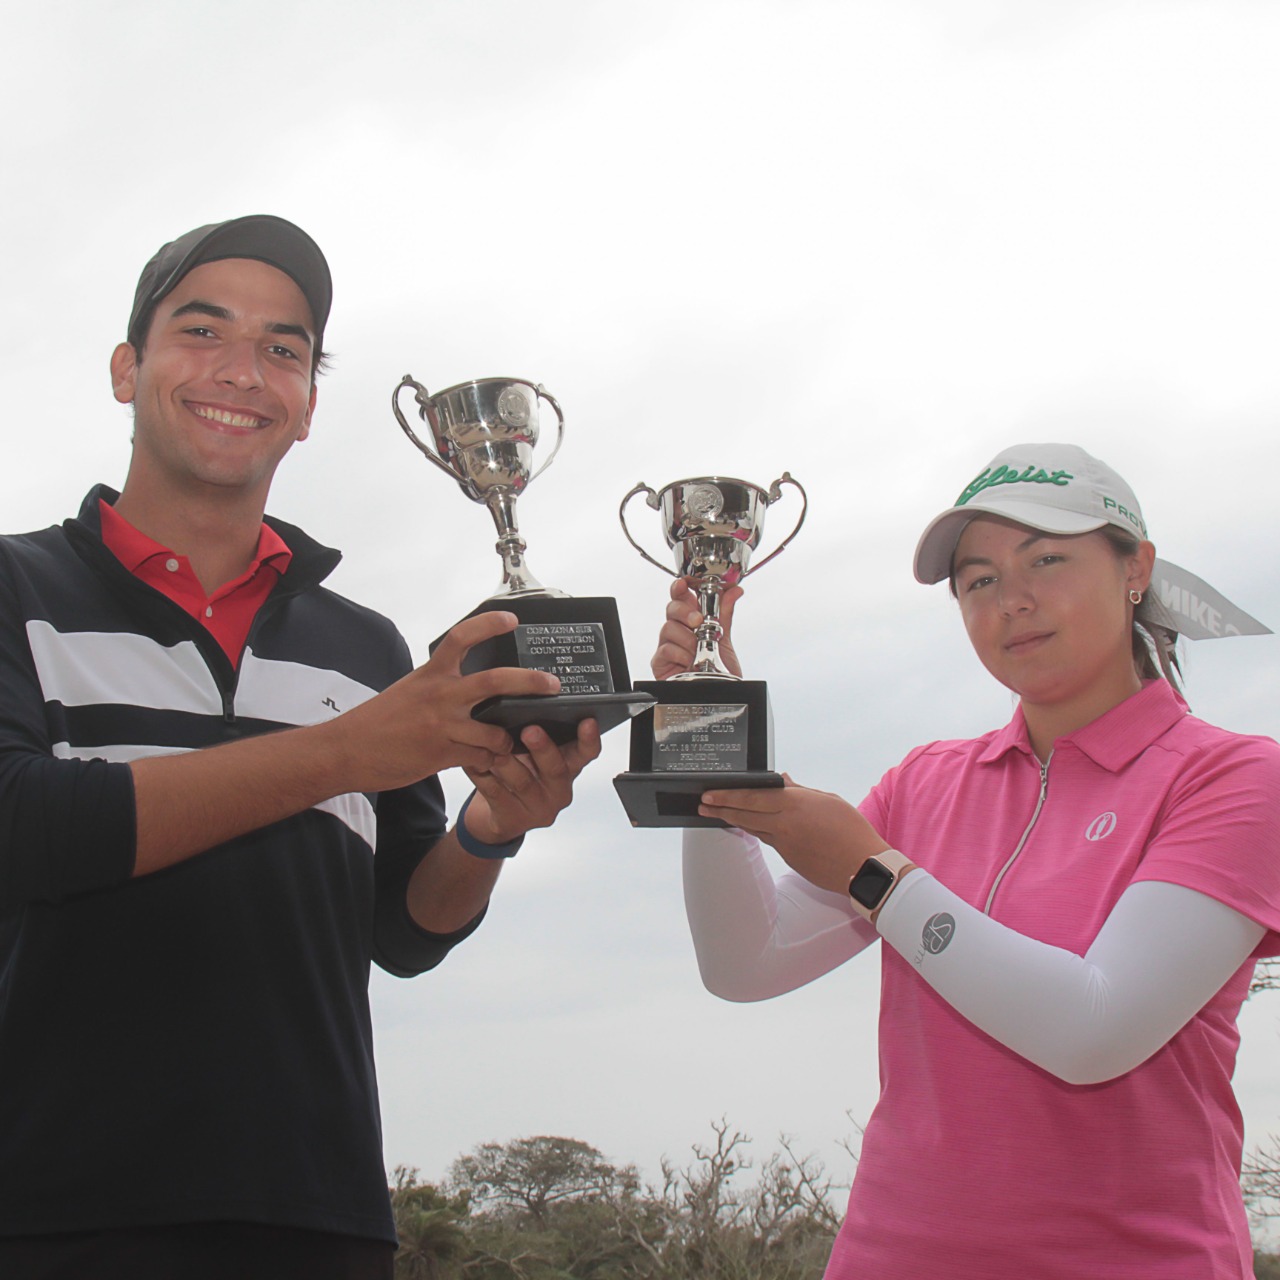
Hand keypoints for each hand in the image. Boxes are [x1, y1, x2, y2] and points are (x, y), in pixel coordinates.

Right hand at [330, 611, 561, 790]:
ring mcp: (443, 725)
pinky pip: (480, 757)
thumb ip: (438, 685)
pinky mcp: (442, 754)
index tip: (511, 619)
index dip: (489, 624)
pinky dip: (488, 760)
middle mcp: (440, 695)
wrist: (346, 751)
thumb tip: (463, 682)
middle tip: (552, 684)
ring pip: (495, 730)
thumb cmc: (377, 722)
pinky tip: (485, 761)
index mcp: (431, 674)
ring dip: (507, 740)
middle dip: (531, 682)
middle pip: (496, 681)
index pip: (462, 637)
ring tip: (509, 744)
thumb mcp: (409, 691)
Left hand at [461, 718, 602, 843]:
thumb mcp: (535, 755)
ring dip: (507, 762)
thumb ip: (540, 734)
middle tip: (531, 730)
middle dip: (543, 748)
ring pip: (523, 782)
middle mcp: (559, 789)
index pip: (587, 753)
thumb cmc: (521, 774)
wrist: (500, 816)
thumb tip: (526, 696)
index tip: (587, 721)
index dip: (589, 738)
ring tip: (494, 747)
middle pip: (556, 769)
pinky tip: (473, 761)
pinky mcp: (514, 819)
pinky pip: (496, 794)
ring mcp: (538, 808)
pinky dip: (482, 775)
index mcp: (569, 767)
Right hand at [651, 576, 743, 679]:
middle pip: (671, 609)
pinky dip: (680, 654)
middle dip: (685, 612)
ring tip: (698, 650)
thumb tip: (734, 591)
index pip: (681, 598)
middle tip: (698, 621)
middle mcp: (678, 632)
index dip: (680, 588)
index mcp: (691, 622)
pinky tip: (688, 662)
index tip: (683, 584)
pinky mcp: (660, 662)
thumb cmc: (718, 672)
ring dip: (687, 639)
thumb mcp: (725, 640)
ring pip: (668, 628)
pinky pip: (665, 650)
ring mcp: (668, 646)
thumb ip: (725, 614)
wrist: (718, 697)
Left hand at [697, 774, 890, 893]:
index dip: (728, 795)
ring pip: (753, 828)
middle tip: (702, 804)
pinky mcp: (789, 858)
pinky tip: (748, 825)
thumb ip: (801, 791)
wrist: (864, 868)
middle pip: (745, 814)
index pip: (752, 797)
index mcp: (794, 804)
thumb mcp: (828, 801)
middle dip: (720, 808)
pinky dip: (756, 830)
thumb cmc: (851, 830)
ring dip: (734, 820)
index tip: (710, 793)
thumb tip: (784, 780)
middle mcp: (785, 824)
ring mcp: (785, 844)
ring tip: (716, 814)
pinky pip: (768, 840)